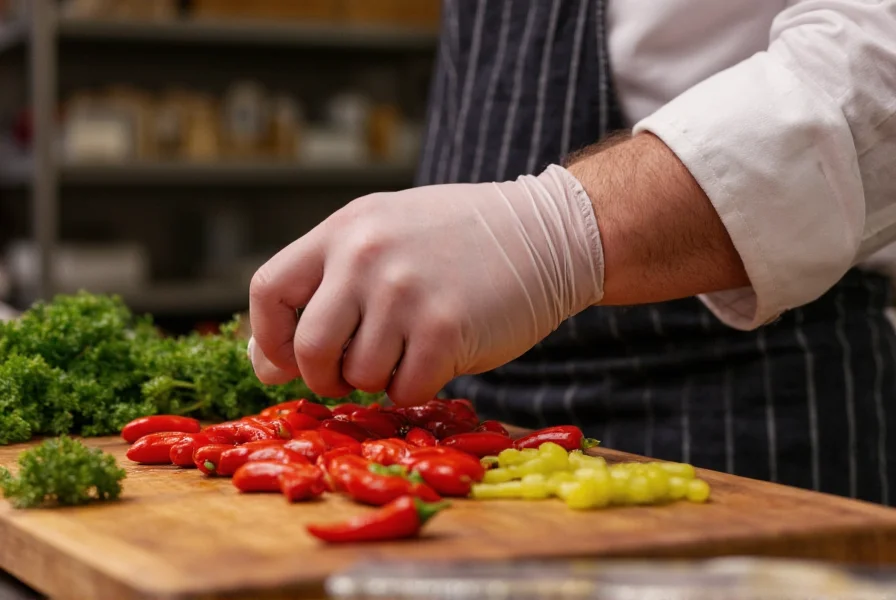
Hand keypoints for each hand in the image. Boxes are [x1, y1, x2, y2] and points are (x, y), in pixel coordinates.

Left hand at [248, 164, 604, 404]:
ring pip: (358, 377)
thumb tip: (267, 358)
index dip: (269, 338)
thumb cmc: (458, 239)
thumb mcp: (384, 233)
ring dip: (379, 380)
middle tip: (348, 375)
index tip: (285, 361)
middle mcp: (366, 257)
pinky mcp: (445, 330)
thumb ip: (328, 282)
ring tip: (408, 351)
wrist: (544, 233)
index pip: (270, 290)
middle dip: (323, 377)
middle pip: (308, 348)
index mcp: (345, 230)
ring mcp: (405, 293)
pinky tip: (439, 357)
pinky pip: (405, 389)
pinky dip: (416, 387)